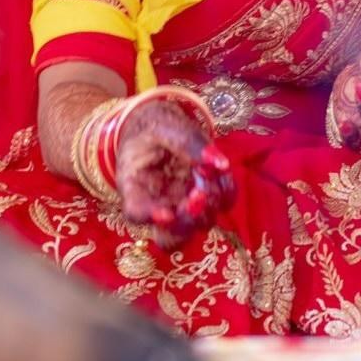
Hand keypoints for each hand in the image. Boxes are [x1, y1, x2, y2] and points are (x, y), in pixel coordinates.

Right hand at [116, 99, 235, 246]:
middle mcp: (158, 206)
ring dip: (210, 207)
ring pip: (198, 226)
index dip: (150, 218)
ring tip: (209, 175)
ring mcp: (183, 206)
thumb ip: (187, 141)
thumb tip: (219, 163)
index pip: (136, 212)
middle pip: (170, 236)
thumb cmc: (153, 127)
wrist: (161, 126)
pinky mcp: (205, 198)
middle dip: (189, 220)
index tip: (167, 214)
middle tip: (198, 194)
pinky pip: (221, 205)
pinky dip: (226, 192)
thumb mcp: (164, 125)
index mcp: (134, 187)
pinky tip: (221, 171)